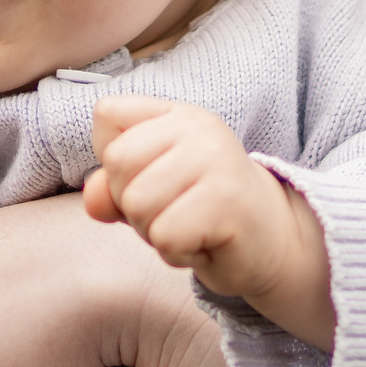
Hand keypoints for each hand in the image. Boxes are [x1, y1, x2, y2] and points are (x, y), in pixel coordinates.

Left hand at [84, 95, 334, 349]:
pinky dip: (177, 252)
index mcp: (176, 114)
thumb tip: (92, 199)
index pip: (106, 116)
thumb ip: (112, 189)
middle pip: (117, 164)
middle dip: (133, 204)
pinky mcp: (227, 199)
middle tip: (175, 212)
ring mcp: (215, 158)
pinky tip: (205, 243)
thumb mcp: (150, 194)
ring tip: (190, 227)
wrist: (272, 242)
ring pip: (138, 203)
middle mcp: (198, 126)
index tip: (153, 177)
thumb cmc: (203, 213)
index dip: (114, 161)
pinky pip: (165, 235)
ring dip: (156, 232)